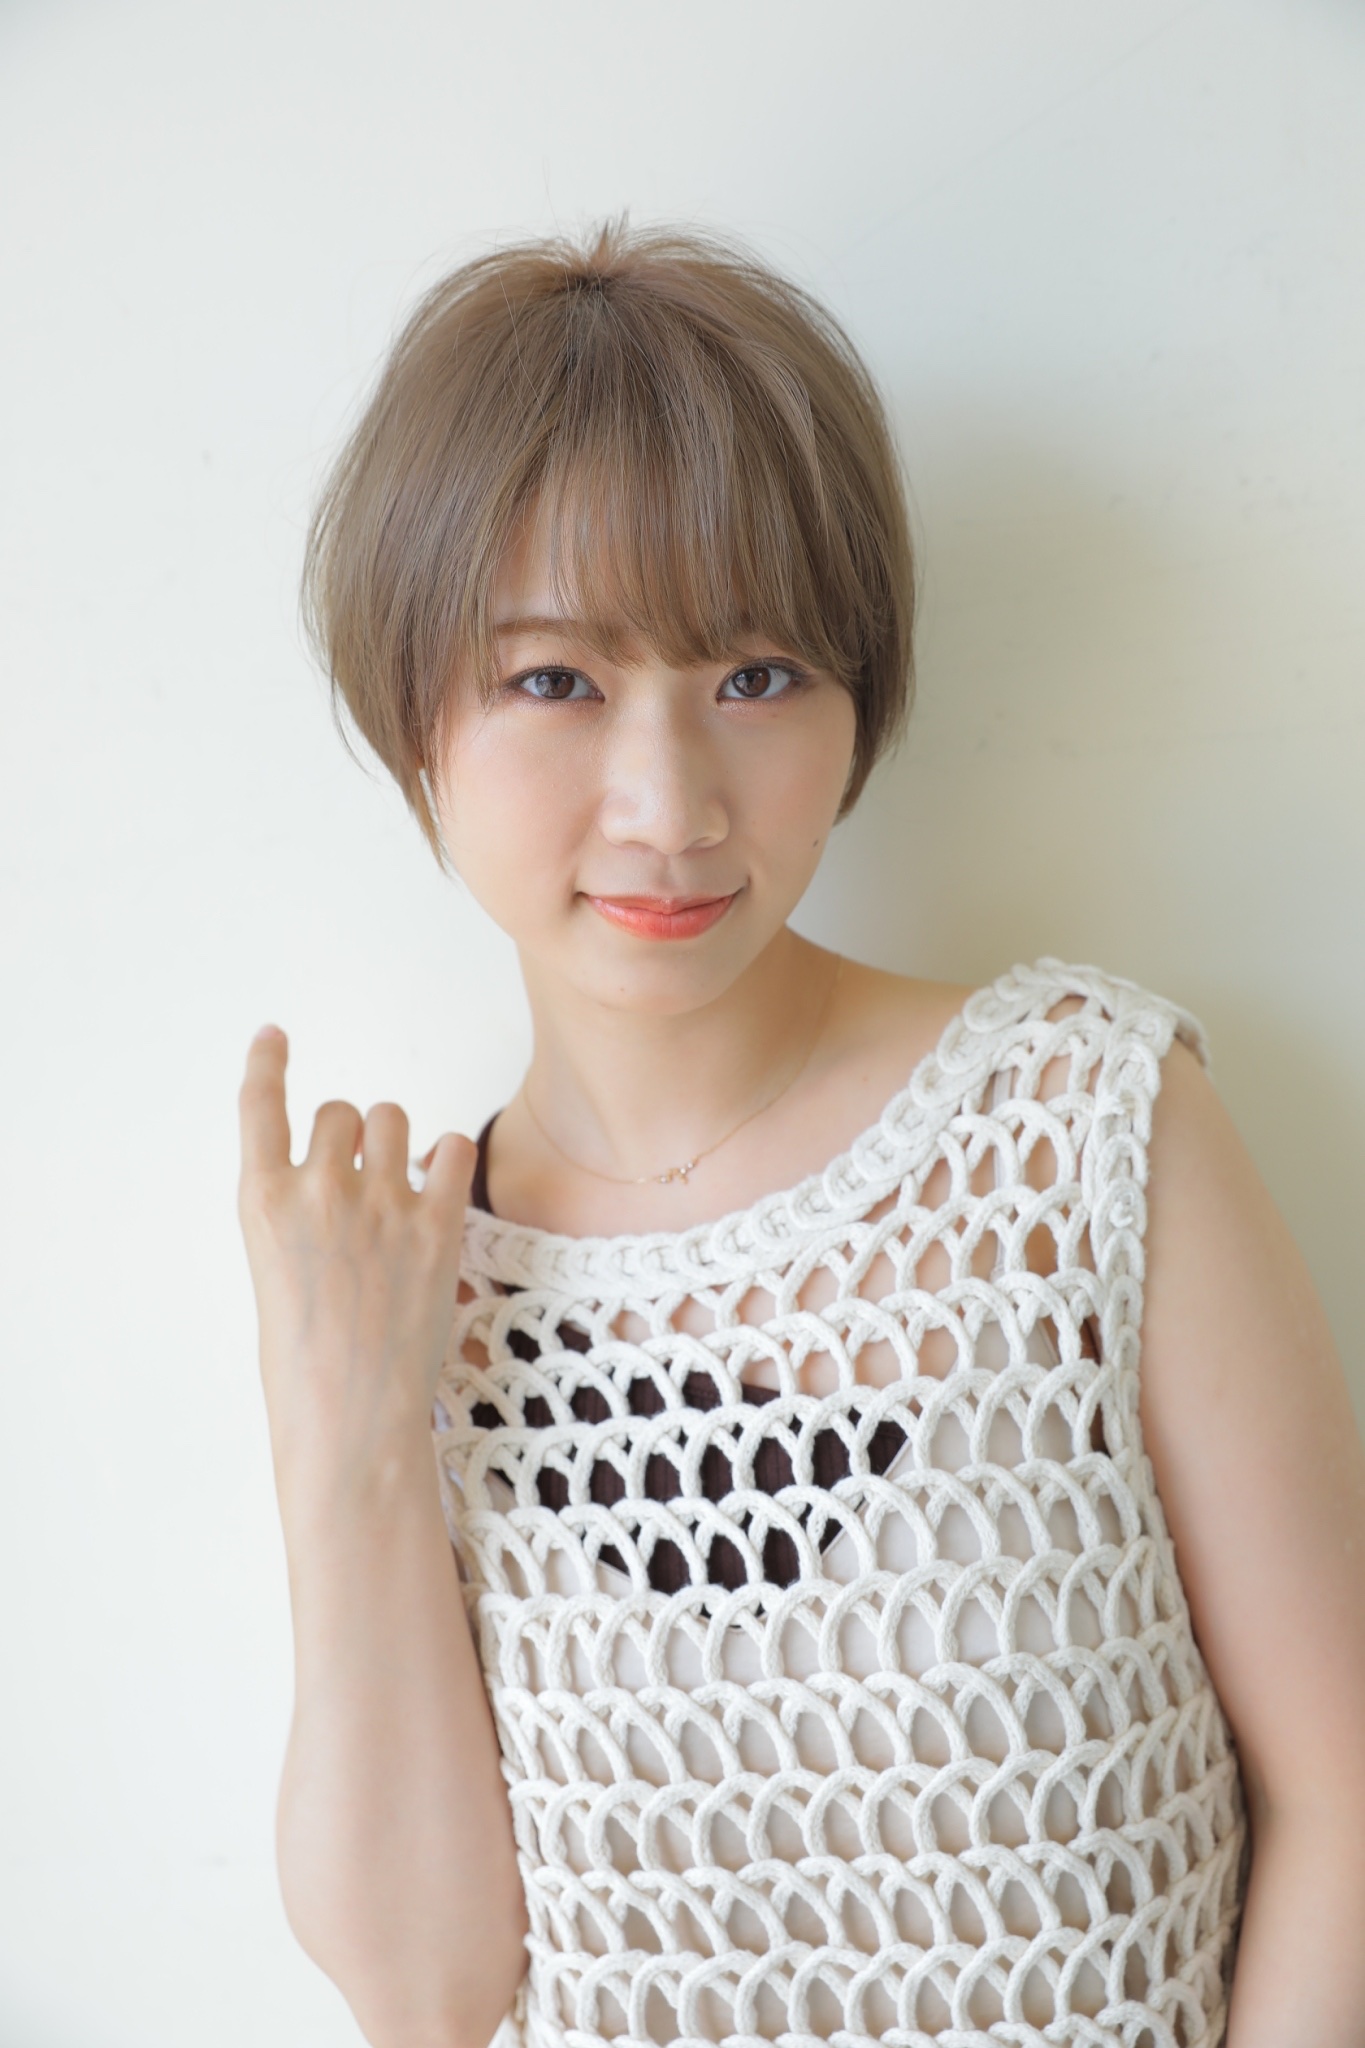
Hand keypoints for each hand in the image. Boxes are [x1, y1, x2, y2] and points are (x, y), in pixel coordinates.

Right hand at [236, 1026, 475, 1515]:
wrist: (352, 1422)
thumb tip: (337, 1178)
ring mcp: (381, 1204)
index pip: (260, 1106)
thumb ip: (299, 1217)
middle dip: (350, 1133)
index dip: (267, 1063)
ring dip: (395, 1139)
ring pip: (392, 1118)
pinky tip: (440, 1181)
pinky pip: (451, 1150)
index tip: (274, 1036)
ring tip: (398, 1180)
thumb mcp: (277, 1275)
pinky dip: (447, 1157)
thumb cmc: (305, 1365)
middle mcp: (319, 1190)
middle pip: (341, 1110)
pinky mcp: (437, 1226)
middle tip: (357, 1176)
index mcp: (263, 1203)